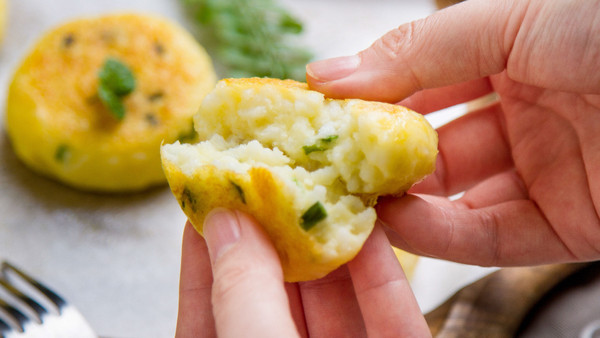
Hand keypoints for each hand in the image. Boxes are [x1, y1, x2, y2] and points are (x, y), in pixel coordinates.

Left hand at [175, 210, 429, 336]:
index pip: (209, 297)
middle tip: (285, 170)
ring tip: (333, 185)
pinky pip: (389, 316)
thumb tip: (228, 219)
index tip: (218, 187)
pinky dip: (384, 277)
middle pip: (277, 288)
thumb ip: (241, 293)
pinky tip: (376, 231)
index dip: (211, 241)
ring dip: (336, 245)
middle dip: (282, 229)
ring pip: (336, 299)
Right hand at [307, 0, 599, 265]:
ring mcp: (543, 168)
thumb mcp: (515, 16)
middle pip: (430, 141)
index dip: (368, 94)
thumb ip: (419, 49)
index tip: (317, 111)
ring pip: (452, 195)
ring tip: (355, 200)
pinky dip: (441, 236)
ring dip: (401, 201)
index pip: (419, 77)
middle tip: (329, 165)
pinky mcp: (567, 225)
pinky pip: (490, 235)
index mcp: (512, 49)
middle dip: (378, 153)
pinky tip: (401, 225)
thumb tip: (329, 75)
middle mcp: (524, 109)